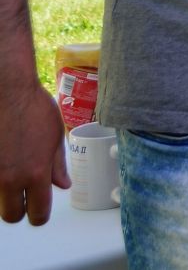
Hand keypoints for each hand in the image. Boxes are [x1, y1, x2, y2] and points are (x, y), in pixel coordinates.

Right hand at [0, 82, 69, 224]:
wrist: (6, 91)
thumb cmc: (33, 108)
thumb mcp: (54, 135)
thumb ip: (57, 164)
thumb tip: (62, 185)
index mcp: (36, 173)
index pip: (38, 213)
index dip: (40, 215)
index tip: (38, 212)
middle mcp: (10, 179)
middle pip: (12, 216)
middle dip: (19, 210)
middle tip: (23, 197)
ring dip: (4, 194)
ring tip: (12, 173)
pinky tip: (3, 162)